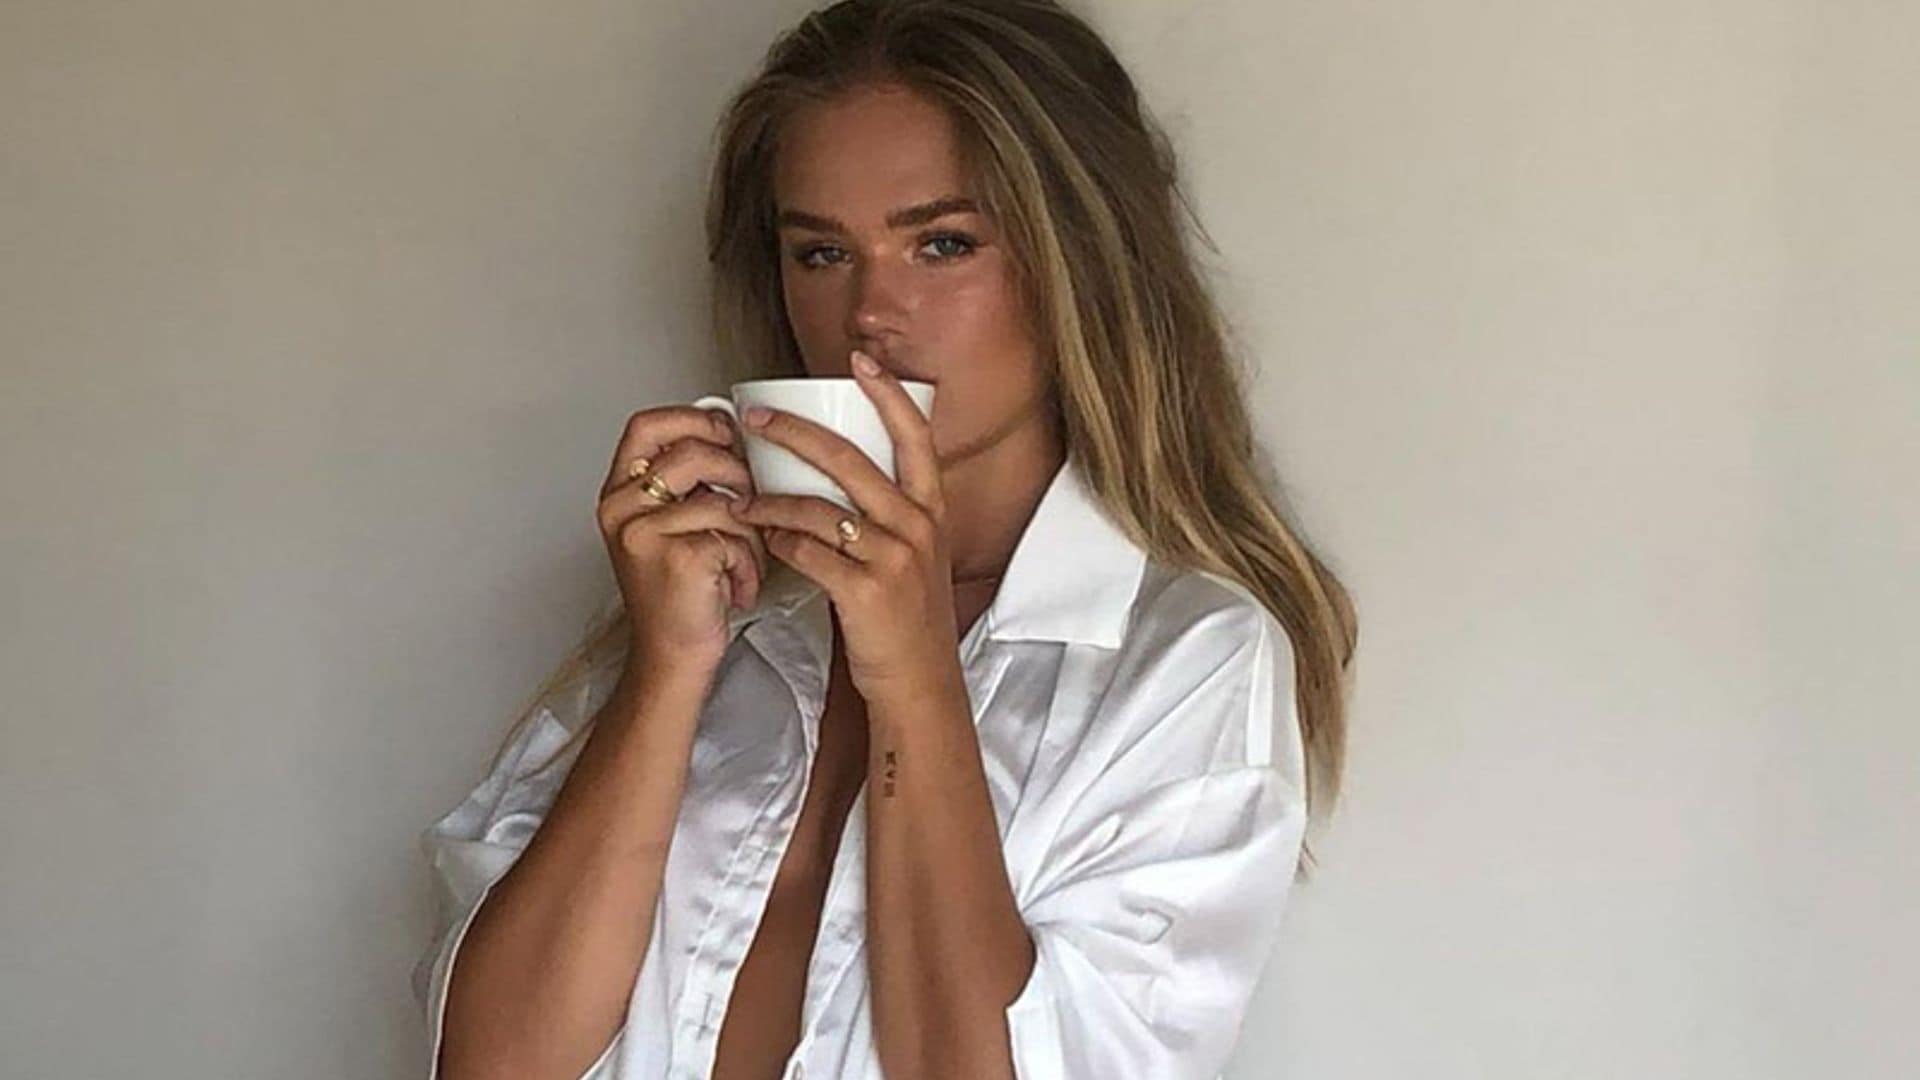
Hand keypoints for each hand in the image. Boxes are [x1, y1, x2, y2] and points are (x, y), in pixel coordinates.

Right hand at [596, 404, 769, 675]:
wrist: (671, 656)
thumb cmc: (681, 594)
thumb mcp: (674, 526)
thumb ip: (691, 482)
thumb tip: (737, 436)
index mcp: (619, 493)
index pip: (646, 425)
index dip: (693, 418)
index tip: (727, 433)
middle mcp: (621, 509)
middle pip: (692, 453)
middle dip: (737, 474)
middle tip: (750, 505)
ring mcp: (644, 533)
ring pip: (722, 499)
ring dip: (750, 532)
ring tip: (744, 559)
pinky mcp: (678, 558)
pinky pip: (735, 537)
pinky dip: (749, 564)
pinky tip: (736, 586)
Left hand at [728, 351, 960, 698]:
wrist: (919, 686)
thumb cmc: (908, 622)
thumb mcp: (915, 557)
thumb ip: (889, 515)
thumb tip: (841, 475)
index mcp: (930, 510)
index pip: (915, 436)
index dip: (889, 393)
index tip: (860, 361)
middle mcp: (916, 526)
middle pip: (851, 459)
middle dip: (796, 431)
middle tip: (757, 417)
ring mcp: (893, 558)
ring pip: (818, 507)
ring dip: (770, 500)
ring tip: (741, 498)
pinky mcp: (865, 591)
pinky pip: (807, 552)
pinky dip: (778, 543)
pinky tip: (763, 542)